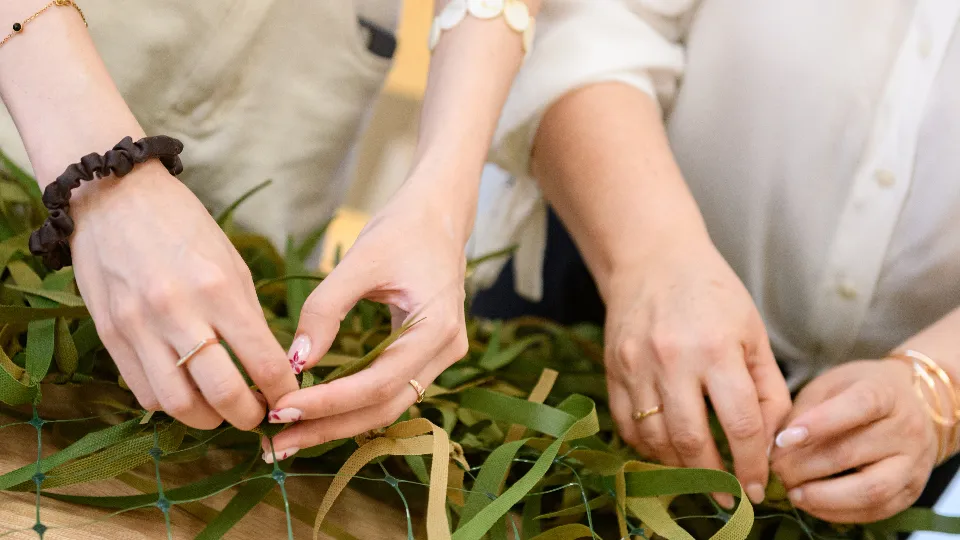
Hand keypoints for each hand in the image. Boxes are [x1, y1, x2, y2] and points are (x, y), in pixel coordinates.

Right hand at [71, 162, 298, 429]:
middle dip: (249, 416)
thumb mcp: (231, 263)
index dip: (283, 391)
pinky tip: (186, 392)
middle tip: (259, 415)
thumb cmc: (183, 226)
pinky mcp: (109, 336)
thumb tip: (270, 366)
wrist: (112, 196)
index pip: (263, 361)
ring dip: (208, 419)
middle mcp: (177, 311)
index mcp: (218, 288)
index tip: (290, 397)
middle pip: (222, 394)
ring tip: (222, 410)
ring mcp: (138, 326)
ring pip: (178, 404)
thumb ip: (248, 316)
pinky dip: (171, 404)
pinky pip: (144, 392)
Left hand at [260, 177, 469, 460]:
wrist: (439, 213)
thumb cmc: (402, 229)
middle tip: (275, 443)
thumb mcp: (359, 261)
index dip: (329, 402)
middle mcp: (445, 351)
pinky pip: (389, 389)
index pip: (378, 383)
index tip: (281, 410)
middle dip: (328, 427)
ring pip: (387, 405)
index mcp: (436, 329)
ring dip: (337, 422)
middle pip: (384, 407)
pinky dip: (351, 404)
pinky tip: (316, 412)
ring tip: (287, 436)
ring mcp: (440, 356)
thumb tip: (294, 362)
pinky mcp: (426, 354)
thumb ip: (325, 310)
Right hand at [603, 233, 790, 505]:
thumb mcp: (752, 332)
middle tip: (729, 497)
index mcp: (716, 349)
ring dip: (679, 467)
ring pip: (654, 439)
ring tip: (699, 476)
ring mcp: (635, 366)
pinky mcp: (612, 369)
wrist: (651, 259)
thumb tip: (773, 442)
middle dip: (714, 479)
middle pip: (691, 441)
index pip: (740, 424)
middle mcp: (672, 360)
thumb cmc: (712, 292)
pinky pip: (626, 424)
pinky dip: (646, 447)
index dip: (752, 464)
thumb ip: (767, 388)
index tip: (759, 487)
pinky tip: (666, 451)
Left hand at [770, 360, 937, 522]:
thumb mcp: (830, 386)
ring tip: (792, 492)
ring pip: (870, 490)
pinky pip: (875, 510)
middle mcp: (906, 428)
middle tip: (775, 470)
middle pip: (853, 453)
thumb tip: (775, 447)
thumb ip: (804, 411)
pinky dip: (838, 512)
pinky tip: (811, 504)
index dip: (819, 423)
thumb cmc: (858, 392)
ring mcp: (913, 463)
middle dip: (804, 466)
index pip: (858, 406)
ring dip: (823, 497)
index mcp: (885, 392)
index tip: (784, 439)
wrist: (913, 405)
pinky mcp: (911, 492)